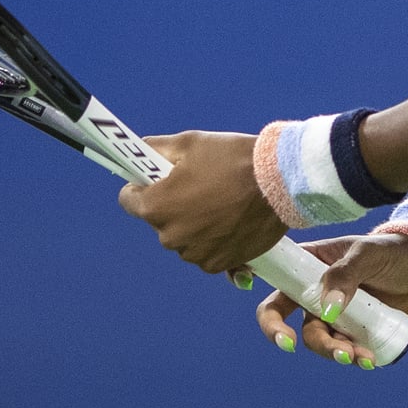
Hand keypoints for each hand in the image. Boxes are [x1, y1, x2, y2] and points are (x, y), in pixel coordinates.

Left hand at [117, 130, 285, 274]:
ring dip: (193, 223)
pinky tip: (228, 218)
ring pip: (183, 237)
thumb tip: (140, 150)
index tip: (155, 180)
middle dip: (171, 204)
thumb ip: (156, 148)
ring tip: (219, 201)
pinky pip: (204, 252)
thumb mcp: (189, 143)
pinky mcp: (218, 264)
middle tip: (197, 185)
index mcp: (156, 206)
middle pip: (158, 219)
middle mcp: (171, 236)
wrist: (279, 182)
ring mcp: (195, 254)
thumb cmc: (233, 159)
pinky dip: (212, 239)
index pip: (129, 200)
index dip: (140, 186)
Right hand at [254, 233, 407, 368]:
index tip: (242, 282)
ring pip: (313, 338)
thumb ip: (346, 274)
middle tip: (287, 345)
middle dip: (277, 332)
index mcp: (310, 261)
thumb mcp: (370, 253)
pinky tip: (368, 360)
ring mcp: (331, 313)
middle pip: (280, 313)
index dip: (245, 270)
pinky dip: (351, 358)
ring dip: (329, 350)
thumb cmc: (394, 253)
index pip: (271, 266)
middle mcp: (314, 289)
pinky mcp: (351, 332)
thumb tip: (326, 309)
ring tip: (354, 355)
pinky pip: (341, 350)